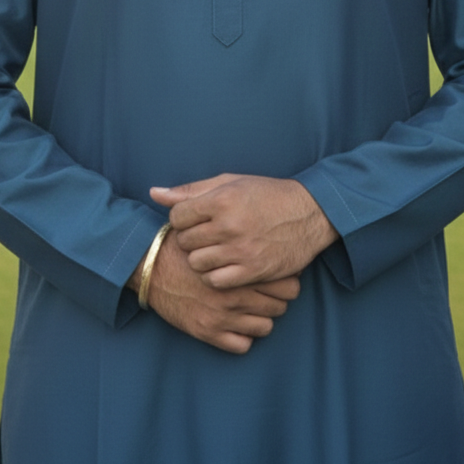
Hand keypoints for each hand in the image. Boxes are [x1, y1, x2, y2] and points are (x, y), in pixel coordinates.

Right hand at [129, 229, 300, 354]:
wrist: (149, 266)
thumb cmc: (184, 243)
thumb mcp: (212, 227)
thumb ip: (241, 230)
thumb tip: (270, 231)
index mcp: (241, 267)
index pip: (288, 282)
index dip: (287, 279)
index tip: (278, 275)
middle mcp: (235, 294)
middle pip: (280, 306)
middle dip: (277, 300)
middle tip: (267, 293)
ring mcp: (222, 315)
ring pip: (265, 327)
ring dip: (261, 318)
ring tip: (252, 308)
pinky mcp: (207, 332)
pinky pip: (242, 345)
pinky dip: (243, 336)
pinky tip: (237, 323)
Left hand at [151, 174, 337, 289]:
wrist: (309, 213)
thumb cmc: (266, 195)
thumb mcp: (230, 182)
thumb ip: (191, 190)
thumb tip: (153, 193)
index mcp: (222, 199)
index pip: (178, 215)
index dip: (183, 218)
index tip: (194, 219)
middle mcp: (229, 225)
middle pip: (185, 241)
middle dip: (191, 239)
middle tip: (206, 236)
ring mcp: (241, 250)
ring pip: (197, 263)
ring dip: (202, 259)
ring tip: (215, 250)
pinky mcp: (252, 270)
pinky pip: (216, 281)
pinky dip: (215, 276)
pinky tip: (225, 265)